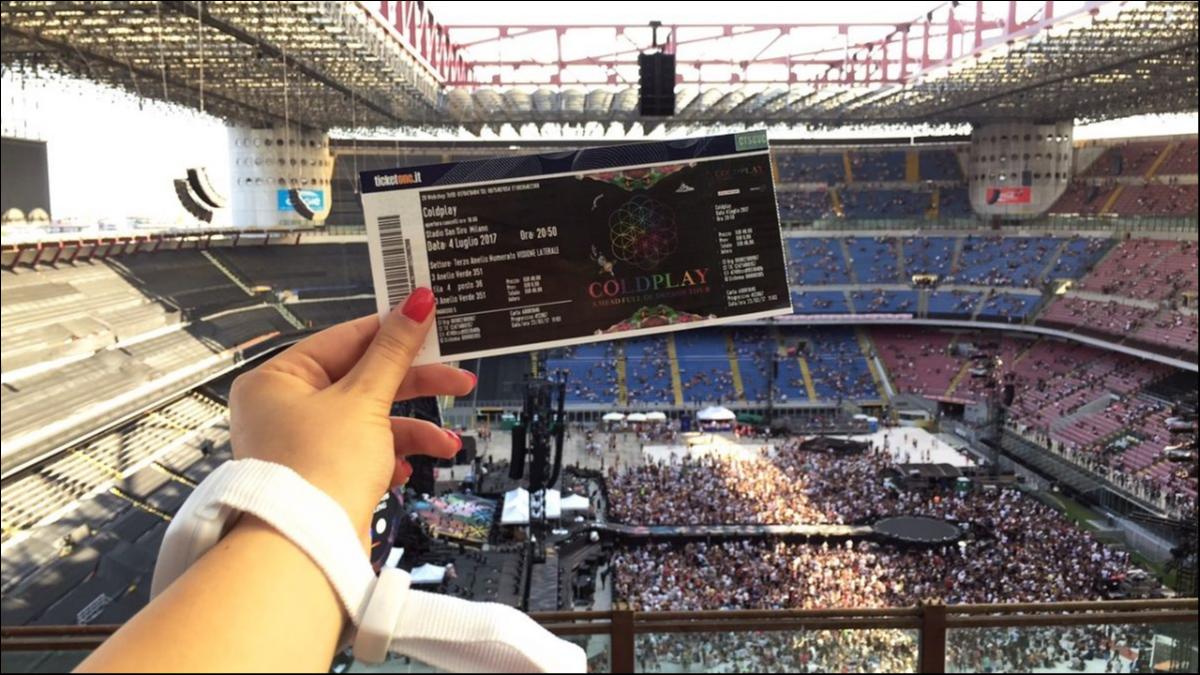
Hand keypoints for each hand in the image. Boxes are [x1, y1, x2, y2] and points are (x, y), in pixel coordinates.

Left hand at [228, 288, 475, 533]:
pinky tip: (407, 469)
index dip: (392, 331)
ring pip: (370, 419)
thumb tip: (416, 301)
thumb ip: (394, 350)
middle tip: (457, 378)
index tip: (429, 321)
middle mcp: (285, 408)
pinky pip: (364, 451)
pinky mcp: (323, 473)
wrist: (304, 549)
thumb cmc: (317, 470)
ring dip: (412, 430)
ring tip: (446, 444)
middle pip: (362, 379)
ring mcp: (303, 443)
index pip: (346, 340)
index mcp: (279, 379)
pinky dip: (391, 456)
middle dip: (415, 386)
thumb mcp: (364, 399)